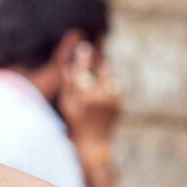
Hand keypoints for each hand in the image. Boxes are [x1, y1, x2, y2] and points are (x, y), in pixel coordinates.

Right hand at [60, 42, 119, 158]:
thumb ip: (67, 85)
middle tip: (98, 43)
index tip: (85, 46)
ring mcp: (111, 100)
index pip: (83, 71)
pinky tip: (102, 88)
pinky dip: (108, 84)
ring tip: (100, 63)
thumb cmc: (76, 123)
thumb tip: (67, 65)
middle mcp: (99, 97)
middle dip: (98, 56)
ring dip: (104, 69)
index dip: (84, 57)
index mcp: (83, 97)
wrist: (94, 142)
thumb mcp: (67, 105)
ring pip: (109, 76)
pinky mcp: (119, 103)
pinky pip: (114, 86)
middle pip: (100, 69)